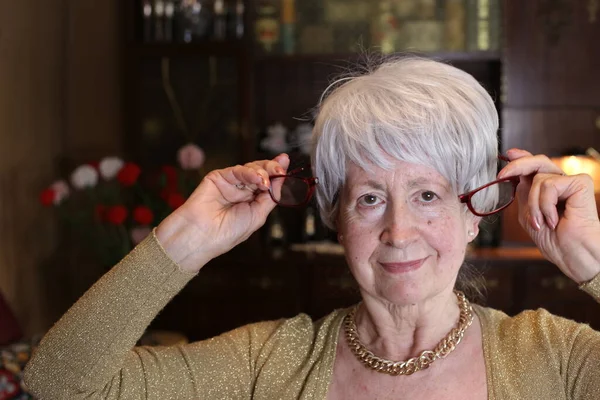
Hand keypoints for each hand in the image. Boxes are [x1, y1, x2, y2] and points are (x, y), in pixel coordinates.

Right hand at [156, 153, 289, 271]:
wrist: (201, 237)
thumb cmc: (227, 233)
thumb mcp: (257, 216)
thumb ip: (271, 197)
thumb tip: (284, 180)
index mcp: (252, 201)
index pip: (269, 183)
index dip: (278, 175)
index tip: (287, 166)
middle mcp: (242, 190)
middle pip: (262, 172)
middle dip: (273, 170)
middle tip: (281, 171)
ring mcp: (230, 183)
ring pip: (251, 169)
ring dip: (263, 172)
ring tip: (266, 181)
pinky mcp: (218, 177)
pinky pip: (237, 170)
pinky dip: (249, 172)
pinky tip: (258, 179)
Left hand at [498, 148, 599, 282]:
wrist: (572, 255)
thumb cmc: (555, 240)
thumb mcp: (529, 214)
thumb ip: (523, 194)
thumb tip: (515, 175)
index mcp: (549, 190)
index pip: (535, 168)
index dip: (521, 158)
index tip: (508, 154)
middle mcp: (561, 183)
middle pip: (538, 162)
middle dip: (517, 166)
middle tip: (502, 175)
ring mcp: (572, 182)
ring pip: (538, 179)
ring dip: (533, 205)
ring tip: (541, 222)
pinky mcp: (581, 183)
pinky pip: (549, 184)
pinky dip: (546, 204)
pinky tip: (554, 220)